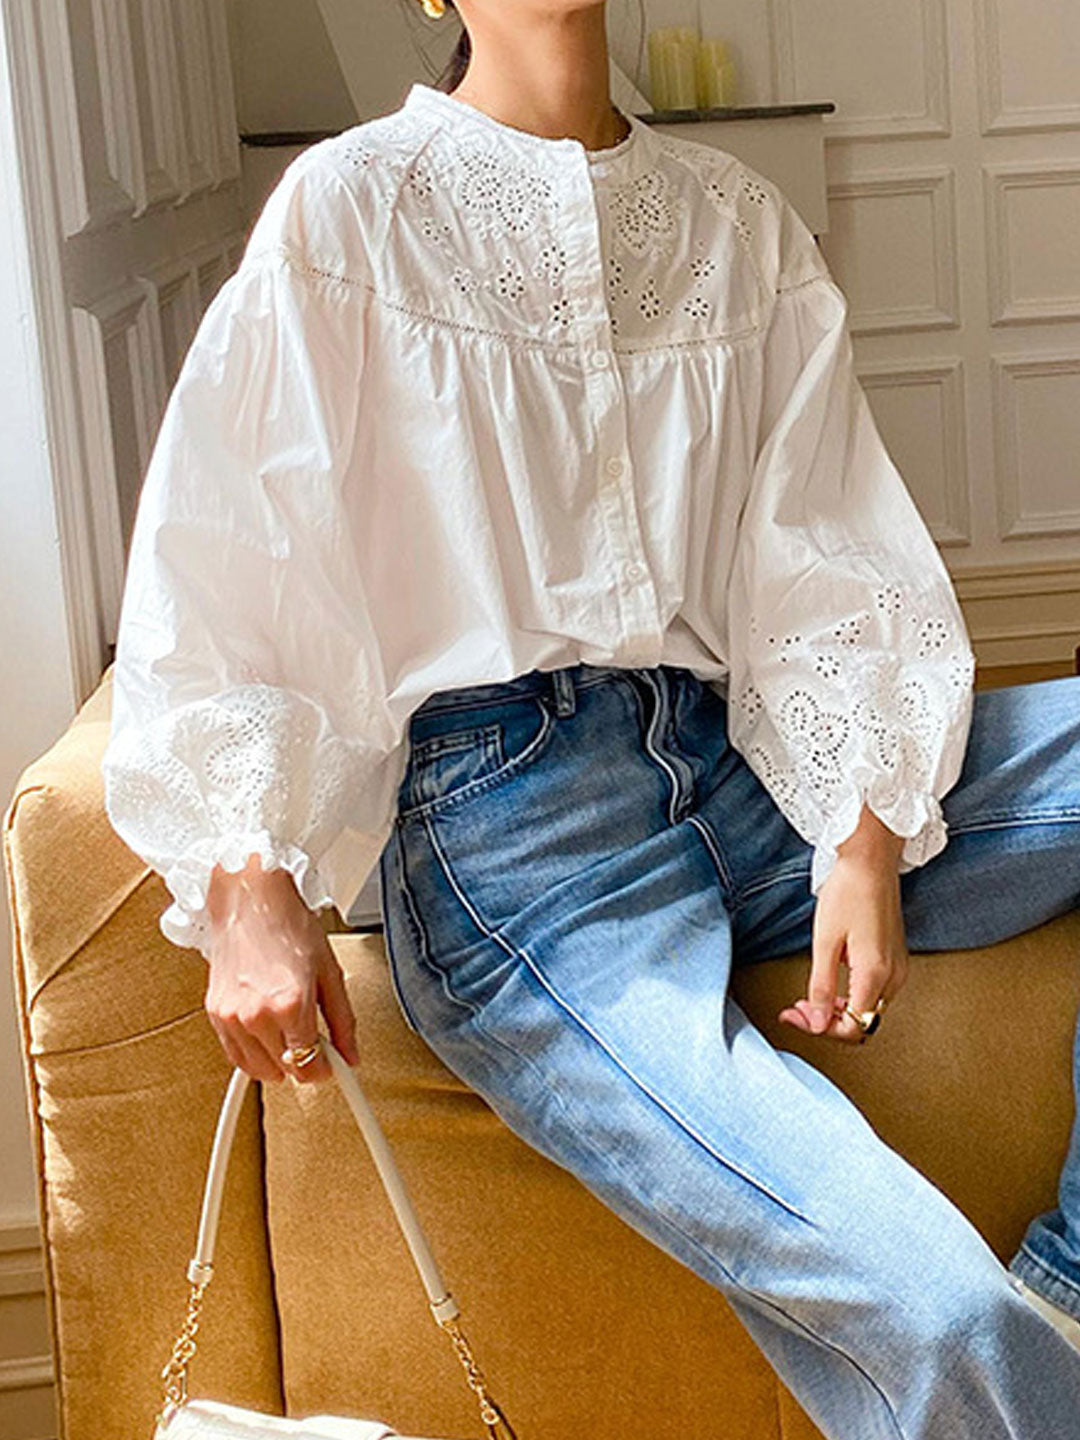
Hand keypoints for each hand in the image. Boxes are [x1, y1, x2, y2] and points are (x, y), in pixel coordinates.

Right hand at [203, 855, 359, 1084]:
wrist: (251, 900)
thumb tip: (351, 1055)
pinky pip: (236, 1057)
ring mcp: (232, 1018)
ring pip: (260, 1070)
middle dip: (306, 1062)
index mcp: (290, 1005)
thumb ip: (343, 1021)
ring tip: (291, 1032)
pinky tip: (269, 1035)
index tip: (332, 1063)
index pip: (310, 1068)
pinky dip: (255, 1056)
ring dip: (280, 1062)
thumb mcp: (330, 972)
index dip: (326, 1070)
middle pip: (286, 1071)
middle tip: (314, 1036)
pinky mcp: (215, 1014)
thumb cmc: (290, 926)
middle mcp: (257, 1016)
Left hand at [779, 806, 909, 1044]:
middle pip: (862, 1024)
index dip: (819, 1028)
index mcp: (875, 974)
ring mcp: (898, 969)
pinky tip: (830, 983)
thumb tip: (814, 1022)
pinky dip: (851, 997)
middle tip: (795, 1008)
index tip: (794, 1016)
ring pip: (869, 1011)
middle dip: (825, 1022)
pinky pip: (875, 993)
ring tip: (808, 997)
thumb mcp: (825, 941)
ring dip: (838, 1011)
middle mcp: (894, 976)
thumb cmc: (849, 891)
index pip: (852, 1028)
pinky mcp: (895, 960)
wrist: (872, 861)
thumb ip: (820, 986)